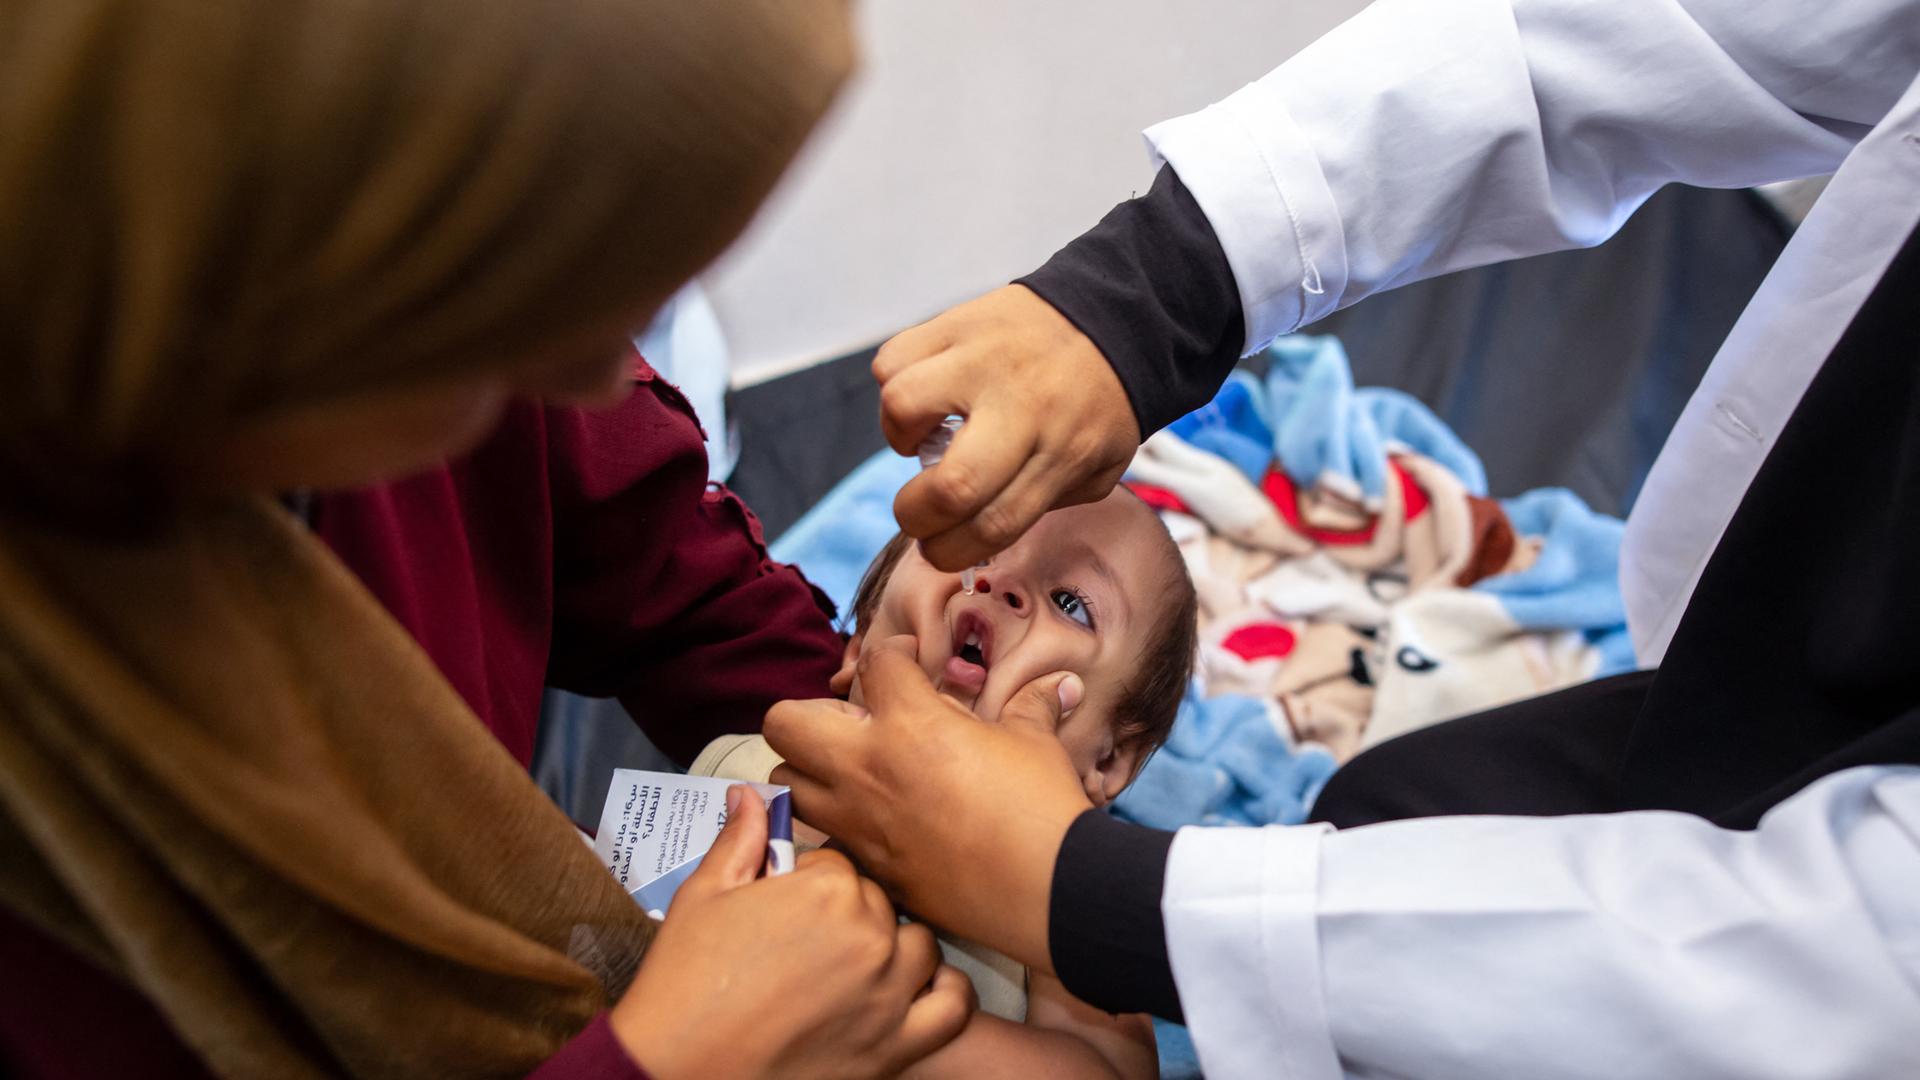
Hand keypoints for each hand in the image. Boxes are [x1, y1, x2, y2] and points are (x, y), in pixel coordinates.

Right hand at [611, 787, 973, 1079]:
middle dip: (849, 916)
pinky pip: (952, 1008)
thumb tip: (750, 795)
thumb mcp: (704, 894)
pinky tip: (917, 989)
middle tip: (808, 942)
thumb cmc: (686, 982)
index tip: (788, 903)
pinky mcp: (895, 1046)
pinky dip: (945, 994)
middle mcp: (869, 935)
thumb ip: (741, 840)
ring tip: (854, 964)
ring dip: (895, 949)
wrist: (679, 1064)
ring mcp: (888, 993)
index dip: (811, 883)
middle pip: (880, 904)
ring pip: (921, 947)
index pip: (840, 866)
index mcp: (827, 889)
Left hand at [765, 636, 1093, 971]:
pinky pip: (820, 836)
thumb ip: (1031, 706)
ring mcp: (856, 820)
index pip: (874, 661)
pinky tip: (875, 822)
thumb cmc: (1039, 806)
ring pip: (785, 783)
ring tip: (851, 771)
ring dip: (809, 770)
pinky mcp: (865, 864)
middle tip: (854, 723)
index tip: (910, 662)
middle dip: (810, 713)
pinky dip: (835, 824)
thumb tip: (1060, 683)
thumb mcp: (1033, 743)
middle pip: (783, 722)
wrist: (1046, 892)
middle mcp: (865, 767)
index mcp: (908, 723)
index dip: (894, 652)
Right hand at [875, 285, 1140, 570]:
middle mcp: (1022, 408)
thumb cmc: (1101, 404)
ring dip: (898, 434)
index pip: (993, 525)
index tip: (937, 550)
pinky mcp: (957, 323)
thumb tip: (977, 529)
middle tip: (918, 508)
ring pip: (903, 406)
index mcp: (1061, 453)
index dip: (949, 553)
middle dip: (914, 515)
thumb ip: (1044, 503)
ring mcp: (984, 359)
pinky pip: (893, 360)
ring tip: (922, 432)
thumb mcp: (1098, 469)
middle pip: (951, 486)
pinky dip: (894, 383)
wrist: (1116, 316)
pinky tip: (926, 391)